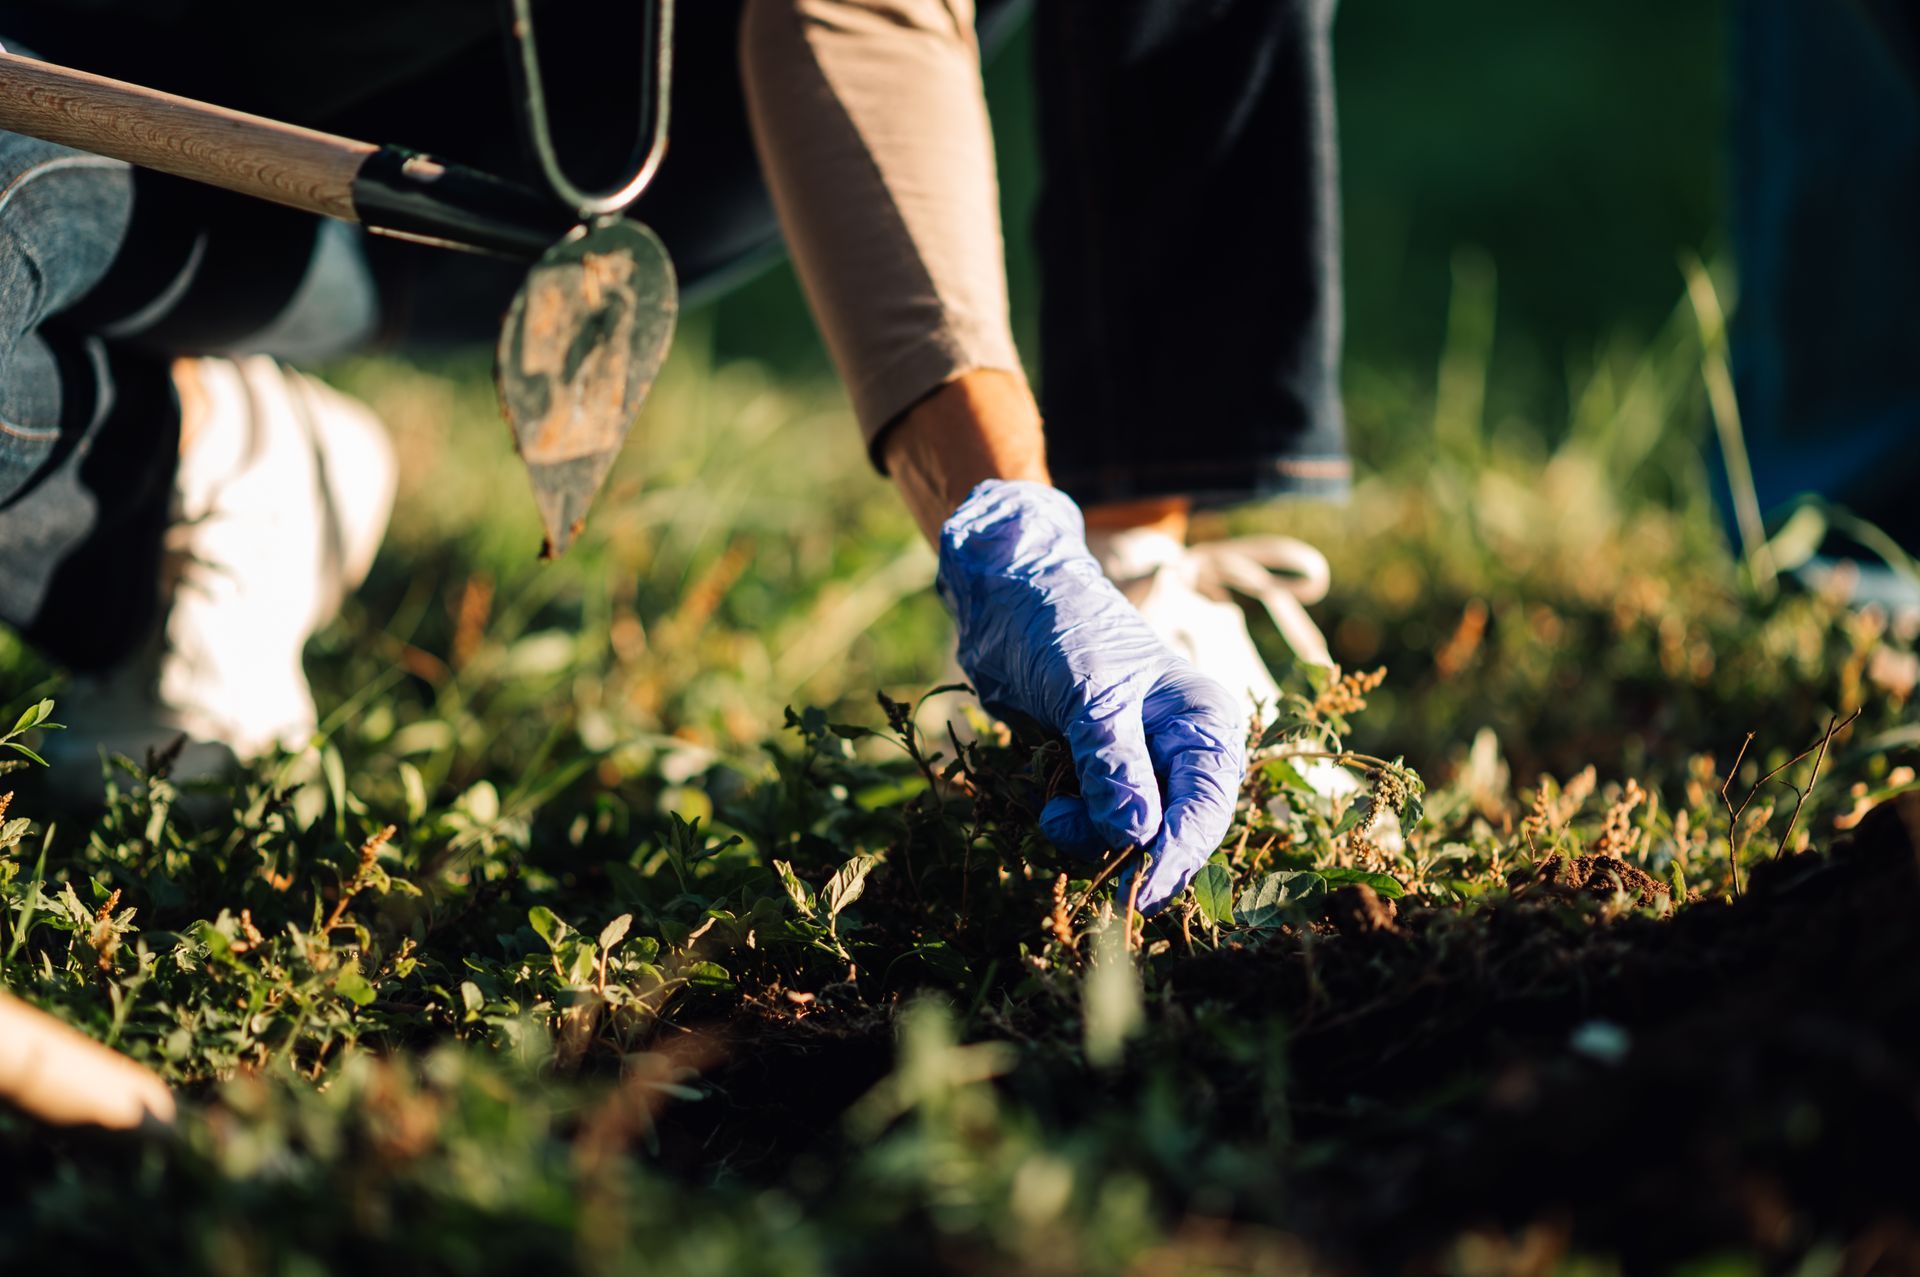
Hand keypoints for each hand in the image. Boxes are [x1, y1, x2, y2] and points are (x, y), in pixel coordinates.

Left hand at [936, 480, 1247, 913]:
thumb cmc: (1060, 627)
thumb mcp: (1090, 697)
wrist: (1007, 594)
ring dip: (1090, 837)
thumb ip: (1115, 766)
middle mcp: (1184, 750)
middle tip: (1069, 837)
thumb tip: (1139, 834)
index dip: (1176, 855)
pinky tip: (1050, 805)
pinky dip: (1075, 825)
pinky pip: (1100, 823)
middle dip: (1128, 851)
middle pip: (1175, 833)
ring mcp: (1143, 764)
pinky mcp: (1102, 773)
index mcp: (1204, 724)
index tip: (1136, 892)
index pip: (1207, 809)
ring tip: (1053, 812)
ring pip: (1133, 837)